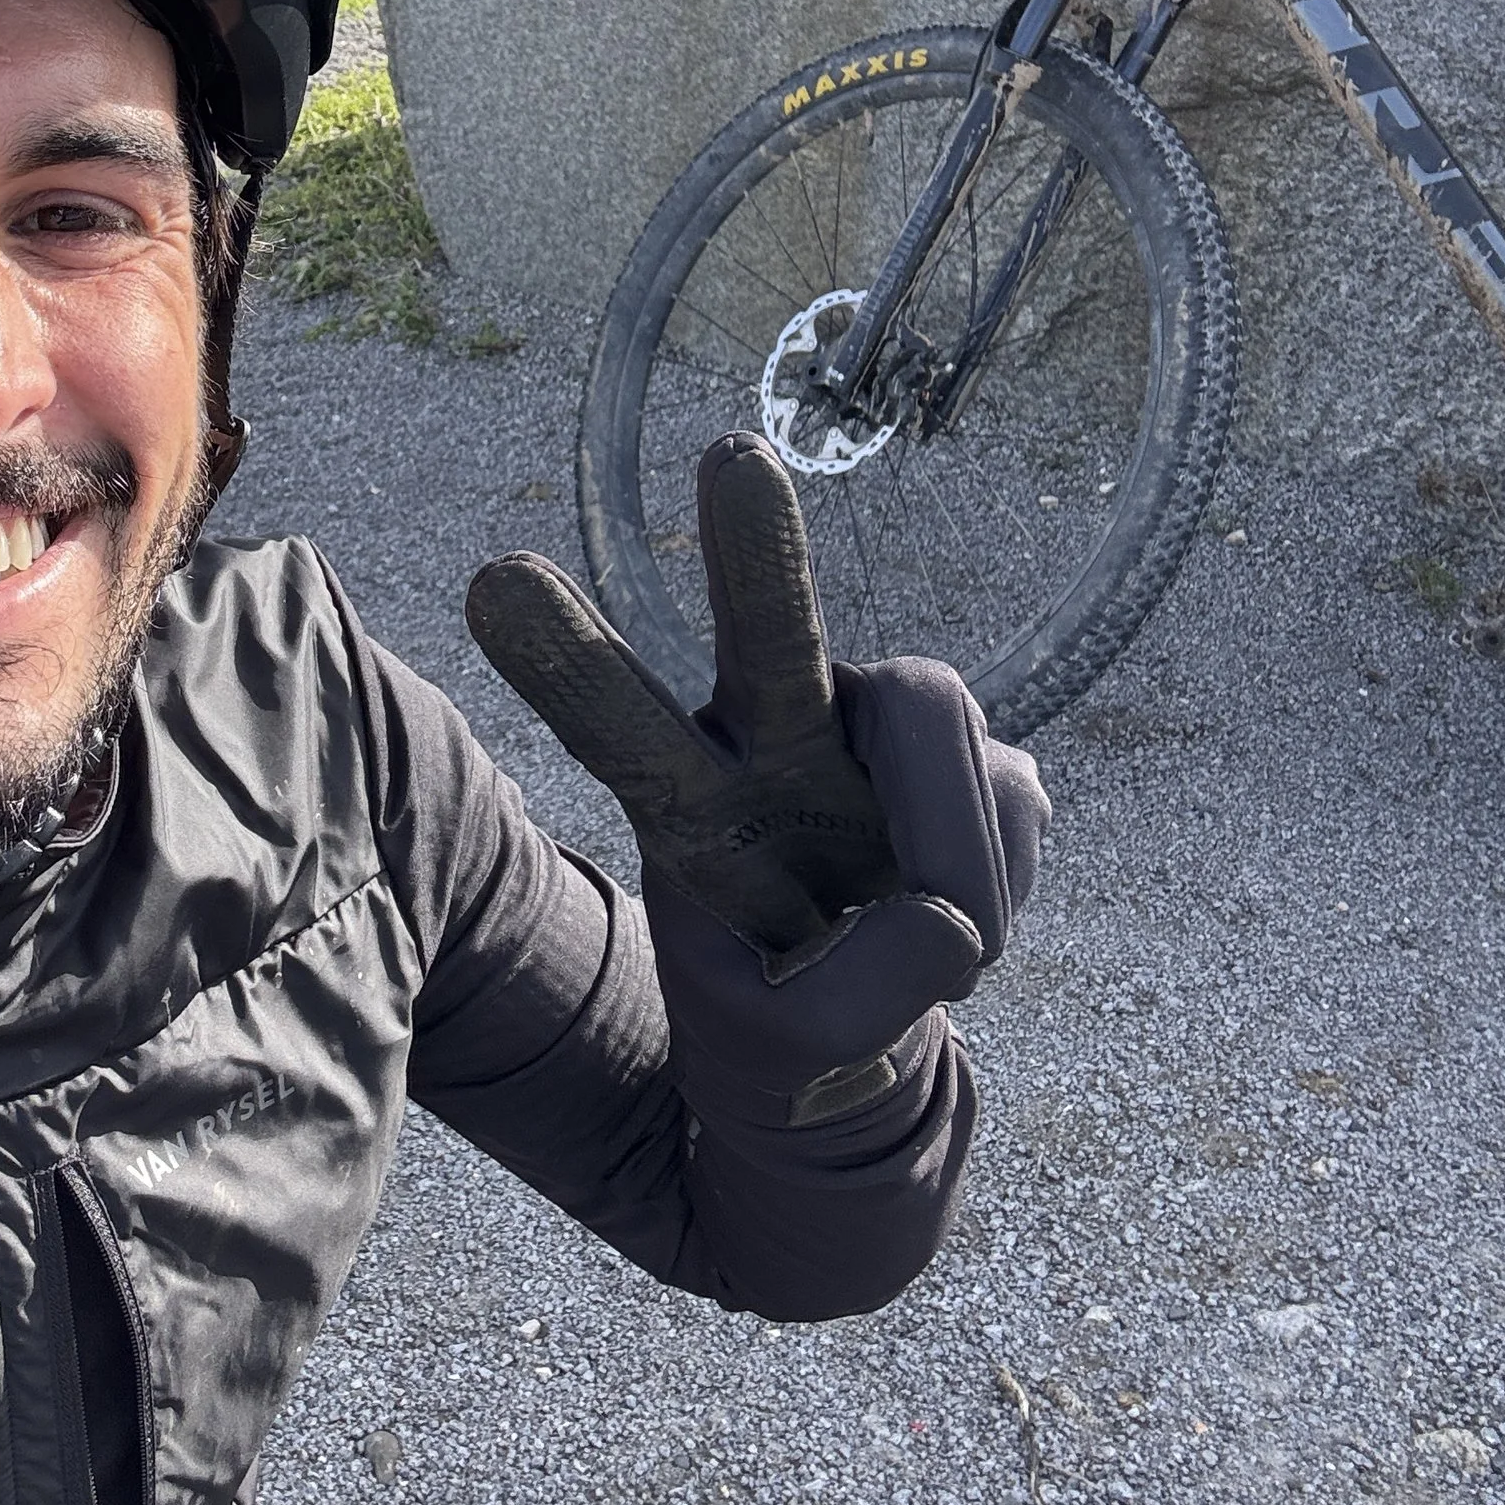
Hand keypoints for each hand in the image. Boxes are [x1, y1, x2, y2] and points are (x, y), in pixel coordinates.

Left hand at [466, 435, 1045, 1093]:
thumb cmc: (786, 1023)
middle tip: (731, 457)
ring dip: (956, 855)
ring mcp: (878, 732)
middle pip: (769, 638)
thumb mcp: (789, 1048)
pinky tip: (964, 913)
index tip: (495, 578)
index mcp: (683, 797)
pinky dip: (1000, 883)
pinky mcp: (973, 753)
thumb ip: (859, 994)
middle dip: (757, 555)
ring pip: (934, 715)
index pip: (615, 719)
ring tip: (943, 950)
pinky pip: (1009, 801)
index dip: (565, 658)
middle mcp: (774, 731)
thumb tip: (945, 913)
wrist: (867, 1041)